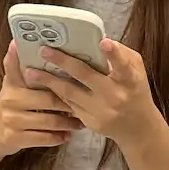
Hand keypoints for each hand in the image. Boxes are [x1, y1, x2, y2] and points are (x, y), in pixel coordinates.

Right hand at [0, 44, 82, 169]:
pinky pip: (43, 139)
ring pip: (48, 122)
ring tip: (81, 122)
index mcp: (13, 85)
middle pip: (48, 101)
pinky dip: (58, 138)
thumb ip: (16, 66)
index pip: (33, 76)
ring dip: (67, 123)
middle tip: (85, 103)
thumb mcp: (11, 84)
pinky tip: (67, 136)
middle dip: (68, 103)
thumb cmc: (9, 104)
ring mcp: (13, 122)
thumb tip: (16, 41)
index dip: (51, 75)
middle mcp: (11, 102)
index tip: (70, 72)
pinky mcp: (16, 139)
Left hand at [27, 37, 165, 147]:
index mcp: (129, 80)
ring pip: (70, 93)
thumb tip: (98, 41)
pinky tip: (42, 85)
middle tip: (44, 50)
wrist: (137, 128)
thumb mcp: (137, 70)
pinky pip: (69, 104)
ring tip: (31, 72)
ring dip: (49, 81)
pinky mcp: (90, 121)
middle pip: (86, 76)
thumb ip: (121, 55)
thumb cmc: (136, 92)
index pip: (123, 65)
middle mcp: (114, 96)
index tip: (103, 42)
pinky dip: (55, 93)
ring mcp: (100, 110)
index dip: (114, 54)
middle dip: (63, 62)